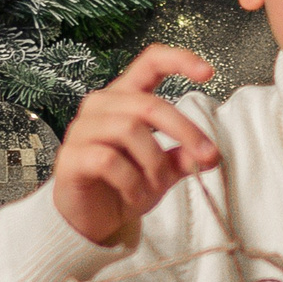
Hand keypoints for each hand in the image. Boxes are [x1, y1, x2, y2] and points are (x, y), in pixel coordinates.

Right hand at [51, 46, 219, 247]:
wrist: (89, 220)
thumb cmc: (124, 186)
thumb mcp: (163, 171)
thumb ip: (183, 158)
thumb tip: (211, 155)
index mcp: (125, 97)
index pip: (150, 62)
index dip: (179, 61)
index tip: (209, 73)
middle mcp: (101, 106)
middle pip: (149, 104)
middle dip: (184, 131)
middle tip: (207, 156)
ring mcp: (82, 129)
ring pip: (129, 129)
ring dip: (154, 162)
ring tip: (158, 186)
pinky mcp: (71, 157)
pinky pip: (108, 160)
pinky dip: (132, 181)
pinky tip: (136, 196)